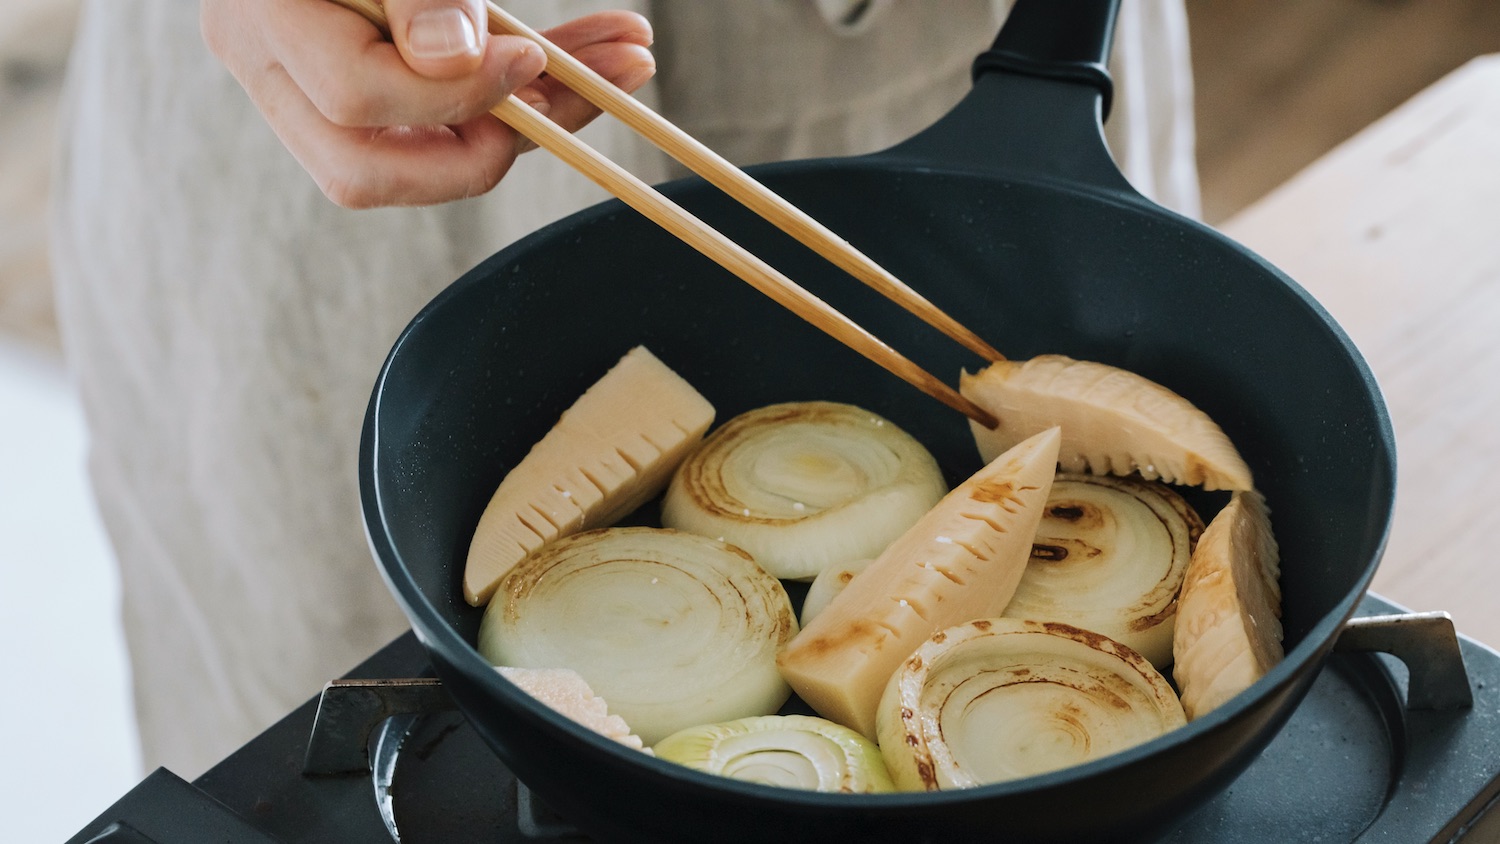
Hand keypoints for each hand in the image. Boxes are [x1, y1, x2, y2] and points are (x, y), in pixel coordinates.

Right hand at [201, 0, 654, 207]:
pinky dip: (528, 87)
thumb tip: (454, 62)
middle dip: (491, 147)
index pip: (355, 98)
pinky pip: (451, 115)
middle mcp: (276, 75)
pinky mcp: (375, 90)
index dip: (454, 97)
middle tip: (582, 100)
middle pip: (371, 169)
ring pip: (425, 150)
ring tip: (628, 62)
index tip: (530, 56)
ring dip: (541, 112)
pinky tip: (600, 54)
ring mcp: (317, 92)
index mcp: (262, 22)